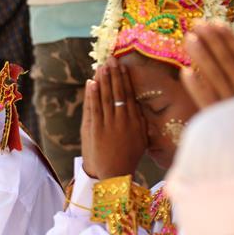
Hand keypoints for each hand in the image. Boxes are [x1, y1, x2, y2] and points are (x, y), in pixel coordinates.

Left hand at [80, 59, 148, 179]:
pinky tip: (92, 83)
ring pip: (106, 97)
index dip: (126, 80)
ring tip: (102, 66)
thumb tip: (139, 107)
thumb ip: (141, 122)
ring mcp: (109, 124)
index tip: (123, 67)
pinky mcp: (96, 130)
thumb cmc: (129, 158)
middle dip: (115, 75)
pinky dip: (93, 95)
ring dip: (104, 80)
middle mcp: (123, 120)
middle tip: (112, 59)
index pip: (130, 95)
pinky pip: (95, 108)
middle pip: (118, 93)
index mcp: (135, 121)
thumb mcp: (141, 139)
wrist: (115, 174)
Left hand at [181, 23, 233, 108]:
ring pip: (215, 76)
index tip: (214, 23)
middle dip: (211, 42)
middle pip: (225, 62)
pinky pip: (208, 102)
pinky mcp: (223, 122)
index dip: (226, 39)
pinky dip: (197, 87)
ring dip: (202, 57)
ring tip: (189, 39)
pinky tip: (185, 72)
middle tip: (195, 24)